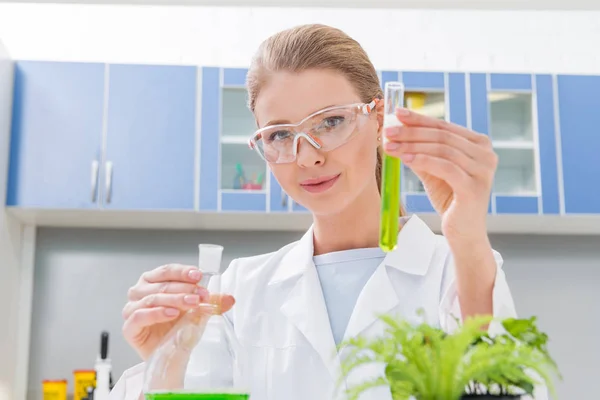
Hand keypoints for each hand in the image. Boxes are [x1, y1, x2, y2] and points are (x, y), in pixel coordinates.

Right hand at [122, 264, 234, 360]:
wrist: (168, 353)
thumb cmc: (177, 326)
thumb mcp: (197, 310)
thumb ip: (212, 302)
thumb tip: (230, 298)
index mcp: (152, 281)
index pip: (167, 270)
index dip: (183, 272)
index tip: (199, 275)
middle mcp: (139, 292)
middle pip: (161, 284)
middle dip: (184, 288)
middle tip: (201, 295)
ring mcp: (132, 309)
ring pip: (152, 298)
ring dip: (174, 299)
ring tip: (191, 303)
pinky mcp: (129, 327)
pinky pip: (140, 316)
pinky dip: (157, 313)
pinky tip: (172, 313)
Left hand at [383, 107, 497, 241]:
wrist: (463, 233)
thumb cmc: (450, 199)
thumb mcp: (432, 171)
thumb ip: (420, 152)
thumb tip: (396, 133)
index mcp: (479, 145)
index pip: (444, 126)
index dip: (419, 119)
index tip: (397, 113)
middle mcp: (486, 154)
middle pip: (442, 136)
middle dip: (412, 131)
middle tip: (388, 130)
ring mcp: (483, 171)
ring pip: (442, 149)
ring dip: (412, 145)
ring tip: (390, 145)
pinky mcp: (474, 188)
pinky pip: (445, 167)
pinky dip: (423, 160)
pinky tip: (405, 158)